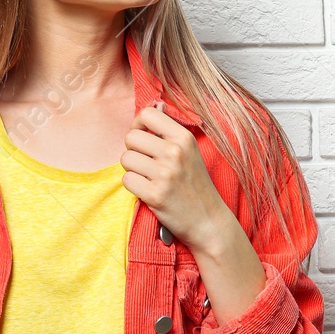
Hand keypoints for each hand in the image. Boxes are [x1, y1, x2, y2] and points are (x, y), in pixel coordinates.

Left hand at [121, 99, 231, 252]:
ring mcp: (165, 174)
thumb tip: (149, 111)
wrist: (209, 222)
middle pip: (131, 137)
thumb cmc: (196, 186)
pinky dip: (133, 186)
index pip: (147, 113)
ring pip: (125, 159)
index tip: (144, 138)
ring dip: (132, 169)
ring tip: (148, 178)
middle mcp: (175, 153)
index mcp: (184, 138)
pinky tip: (148, 191)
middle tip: (146, 164)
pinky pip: (127, 180)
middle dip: (133, 150)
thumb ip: (170, 133)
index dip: (138, 125)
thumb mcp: (191, 153)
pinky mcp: (155, 194)